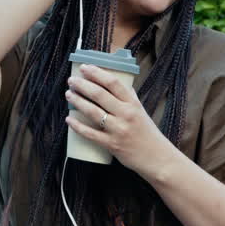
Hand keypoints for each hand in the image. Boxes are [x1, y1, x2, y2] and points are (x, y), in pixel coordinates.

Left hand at [64, 63, 172, 179]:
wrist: (156, 158)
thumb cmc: (147, 132)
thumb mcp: (141, 110)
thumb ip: (129, 96)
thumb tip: (118, 81)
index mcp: (132, 103)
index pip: (113, 83)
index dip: (97, 73)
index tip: (85, 67)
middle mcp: (126, 114)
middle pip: (100, 94)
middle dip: (82, 85)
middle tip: (71, 80)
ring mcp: (118, 129)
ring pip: (93, 112)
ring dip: (78, 101)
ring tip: (68, 94)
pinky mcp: (112, 144)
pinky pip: (90, 134)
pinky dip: (77, 126)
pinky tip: (69, 119)